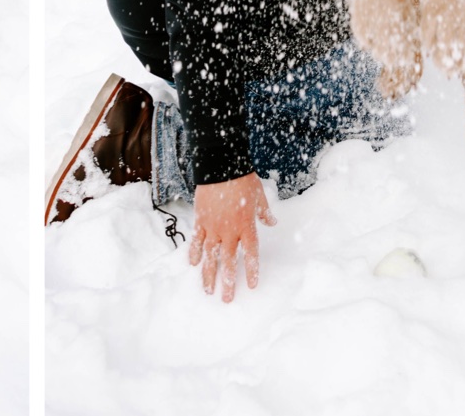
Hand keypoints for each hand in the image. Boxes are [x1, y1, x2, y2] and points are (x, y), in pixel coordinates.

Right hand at [188, 173, 273, 302]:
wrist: (222, 165)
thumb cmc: (243, 178)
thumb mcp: (259, 195)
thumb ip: (264, 212)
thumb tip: (272, 222)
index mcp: (246, 226)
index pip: (250, 255)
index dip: (250, 271)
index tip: (251, 286)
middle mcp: (229, 231)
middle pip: (228, 262)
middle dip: (227, 282)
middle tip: (226, 299)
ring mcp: (213, 227)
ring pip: (210, 256)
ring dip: (208, 274)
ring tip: (207, 290)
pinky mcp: (200, 220)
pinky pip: (196, 240)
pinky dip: (194, 252)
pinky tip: (192, 264)